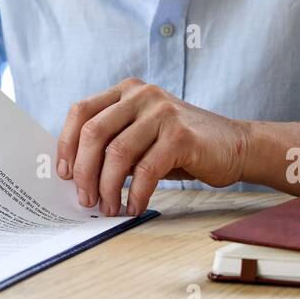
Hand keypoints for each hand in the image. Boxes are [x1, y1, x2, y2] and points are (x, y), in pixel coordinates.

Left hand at [56, 79, 249, 217]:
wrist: (235, 145)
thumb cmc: (181, 146)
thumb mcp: (142, 133)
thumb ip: (114, 141)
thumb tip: (75, 174)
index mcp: (126, 91)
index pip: (81, 111)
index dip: (66, 144)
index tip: (64, 175)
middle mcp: (141, 95)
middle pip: (94, 132)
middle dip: (84, 171)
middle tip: (85, 199)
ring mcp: (162, 112)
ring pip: (117, 153)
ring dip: (108, 188)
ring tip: (109, 208)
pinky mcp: (181, 135)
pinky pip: (146, 169)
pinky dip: (135, 193)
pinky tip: (134, 207)